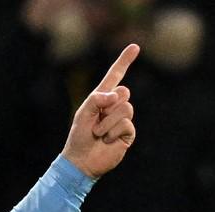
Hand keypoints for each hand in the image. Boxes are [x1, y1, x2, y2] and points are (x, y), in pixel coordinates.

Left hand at [61, 44, 138, 177]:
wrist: (82, 160)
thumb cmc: (79, 136)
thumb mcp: (84, 112)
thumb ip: (98, 98)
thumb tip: (117, 95)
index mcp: (102, 98)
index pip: (115, 76)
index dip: (125, 61)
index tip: (135, 47)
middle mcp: (115, 106)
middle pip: (124, 92)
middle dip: (108, 106)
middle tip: (97, 121)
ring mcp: (123, 119)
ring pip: (126, 108)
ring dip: (108, 123)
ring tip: (98, 134)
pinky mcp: (128, 133)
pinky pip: (126, 124)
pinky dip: (112, 133)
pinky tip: (106, 141)